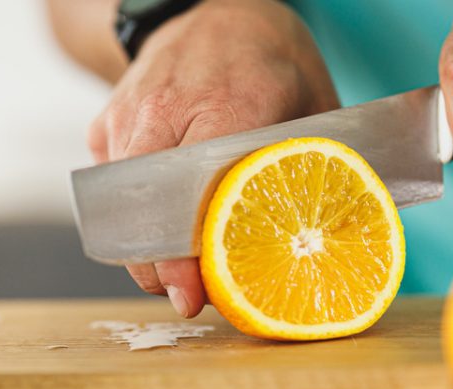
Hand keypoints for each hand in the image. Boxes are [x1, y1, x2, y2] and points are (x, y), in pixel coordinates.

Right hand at [87, 0, 337, 316]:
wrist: (209, 8)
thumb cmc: (270, 59)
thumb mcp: (313, 103)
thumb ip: (320, 165)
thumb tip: (347, 237)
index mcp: (227, 102)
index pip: (195, 192)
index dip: (187, 251)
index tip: (191, 293)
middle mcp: (165, 107)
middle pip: (145, 208)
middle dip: (157, 264)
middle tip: (184, 296)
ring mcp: (127, 113)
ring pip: (120, 204)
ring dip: (144, 246)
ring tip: (176, 270)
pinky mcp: (105, 123)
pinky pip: (112, 186)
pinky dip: (133, 214)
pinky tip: (161, 224)